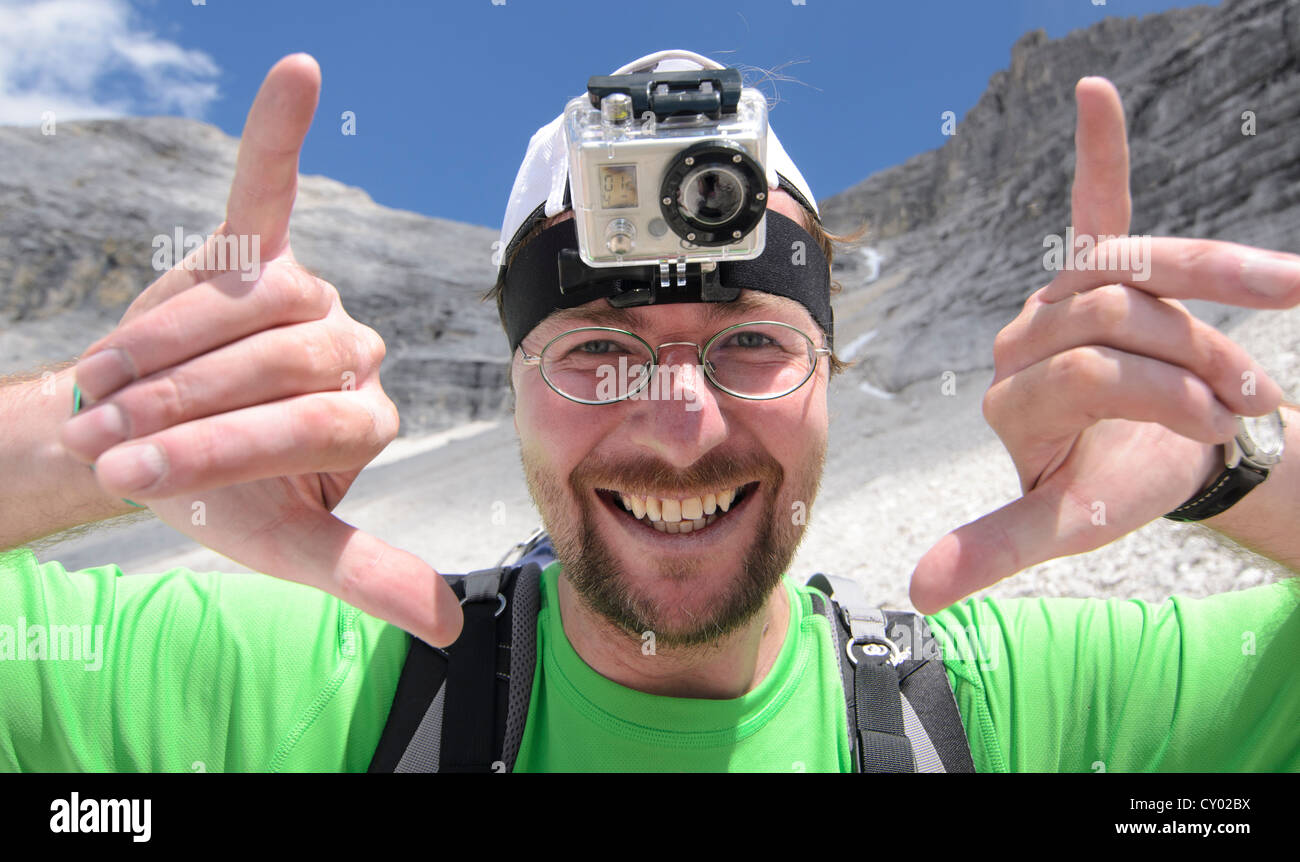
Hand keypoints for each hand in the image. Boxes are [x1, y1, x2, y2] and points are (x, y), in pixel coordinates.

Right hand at [58, 55, 462, 647]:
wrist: (138, 444)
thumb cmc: (216, 494)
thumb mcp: (283, 548)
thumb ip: (363, 573)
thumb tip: (447, 623)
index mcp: (361, 414)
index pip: (313, 421)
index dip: (225, 448)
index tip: (140, 476)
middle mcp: (346, 345)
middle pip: (287, 359)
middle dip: (191, 404)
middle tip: (116, 438)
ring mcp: (299, 294)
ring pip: (252, 302)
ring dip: (167, 345)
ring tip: (109, 385)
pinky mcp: (250, 248)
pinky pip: (268, 182)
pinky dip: (276, 129)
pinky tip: (297, 71)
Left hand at [909, 77, 1299, 613]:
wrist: (1162, 460)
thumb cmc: (1114, 487)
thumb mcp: (1066, 527)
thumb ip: (998, 548)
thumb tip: (918, 592)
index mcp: (1014, 395)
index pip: (1093, 370)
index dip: (1166, 397)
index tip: (1223, 431)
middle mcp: (1026, 336)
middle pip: (1118, 315)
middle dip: (1196, 360)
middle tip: (1247, 401)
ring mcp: (1062, 294)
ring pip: (1141, 264)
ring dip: (1216, 287)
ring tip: (1280, 310)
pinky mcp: (1098, 260)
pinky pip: (1095, 201)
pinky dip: (1097, 148)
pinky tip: (1092, 89)